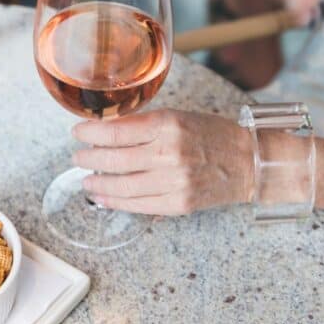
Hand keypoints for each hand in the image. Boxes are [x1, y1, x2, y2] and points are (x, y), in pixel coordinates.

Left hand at [72, 110, 253, 214]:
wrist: (246, 160)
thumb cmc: (210, 134)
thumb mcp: (176, 117)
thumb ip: (142, 125)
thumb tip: (106, 132)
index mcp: (167, 125)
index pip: (116, 131)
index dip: (91, 133)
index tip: (78, 133)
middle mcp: (169, 153)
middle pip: (114, 159)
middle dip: (89, 158)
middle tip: (77, 157)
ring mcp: (174, 182)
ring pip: (122, 186)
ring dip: (98, 184)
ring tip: (86, 180)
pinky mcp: (178, 203)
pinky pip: (138, 206)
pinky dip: (116, 203)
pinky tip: (103, 198)